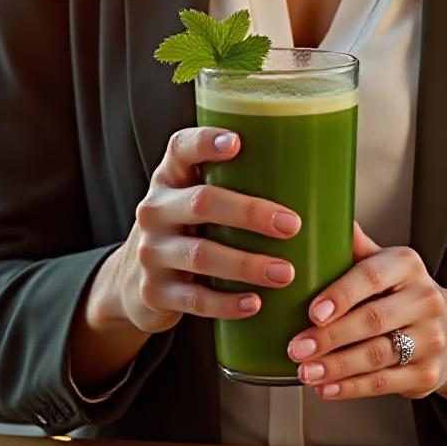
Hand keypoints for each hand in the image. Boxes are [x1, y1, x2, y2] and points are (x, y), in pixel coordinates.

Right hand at [98, 128, 301, 335]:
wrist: (133, 282)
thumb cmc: (187, 230)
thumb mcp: (194, 200)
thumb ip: (231, 185)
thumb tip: (313, 176)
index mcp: (169, 178)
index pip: (180, 148)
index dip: (206, 142)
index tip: (237, 142)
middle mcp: (155, 210)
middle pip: (202, 203)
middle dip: (250, 213)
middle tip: (293, 225)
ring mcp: (151, 252)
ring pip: (201, 255)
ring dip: (247, 265)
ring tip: (286, 273)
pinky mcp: (154, 292)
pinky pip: (194, 298)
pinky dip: (227, 302)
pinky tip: (255, 303)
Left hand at [285, 222, 446, 401]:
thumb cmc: (400, 292)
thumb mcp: (383, 262)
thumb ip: (353, 246)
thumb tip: (317, 216)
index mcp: (408, 265)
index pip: (372, 277)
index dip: (341, 295)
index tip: (312, 310)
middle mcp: (425, 299)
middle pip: (373, 320)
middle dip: (330, 337)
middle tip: (296, 346)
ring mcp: (430, 339)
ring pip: (377, 356)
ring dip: (336, 367)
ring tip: (305, 371)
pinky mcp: (427, 373)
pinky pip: (384, 383)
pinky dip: (351, 388)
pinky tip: (326, 388)